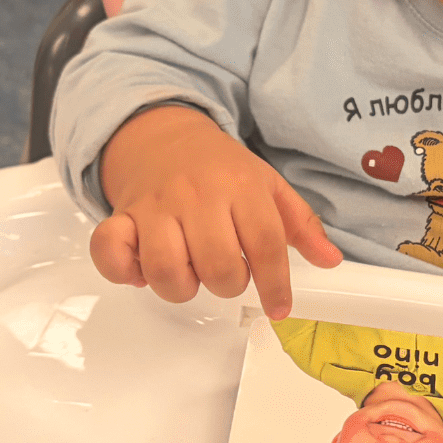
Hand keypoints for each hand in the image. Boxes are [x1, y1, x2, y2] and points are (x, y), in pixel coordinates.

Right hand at [90, 105, 341, 318]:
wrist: (162, 135)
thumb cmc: (218, 168)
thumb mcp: (267, 184)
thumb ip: (300, 224)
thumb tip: (331, 260)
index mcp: (241, 186)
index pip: (266, 244)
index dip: (276, 285)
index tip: (279, 307)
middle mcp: (197, 195)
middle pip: (218, 266)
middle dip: (228, 285)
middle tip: (227, 274)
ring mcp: (156, 206)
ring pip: (166, 270)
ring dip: (181, 286)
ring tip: (189, 272)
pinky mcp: (121, 216)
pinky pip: (111, 253)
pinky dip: (125, 271)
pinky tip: (142, 268)